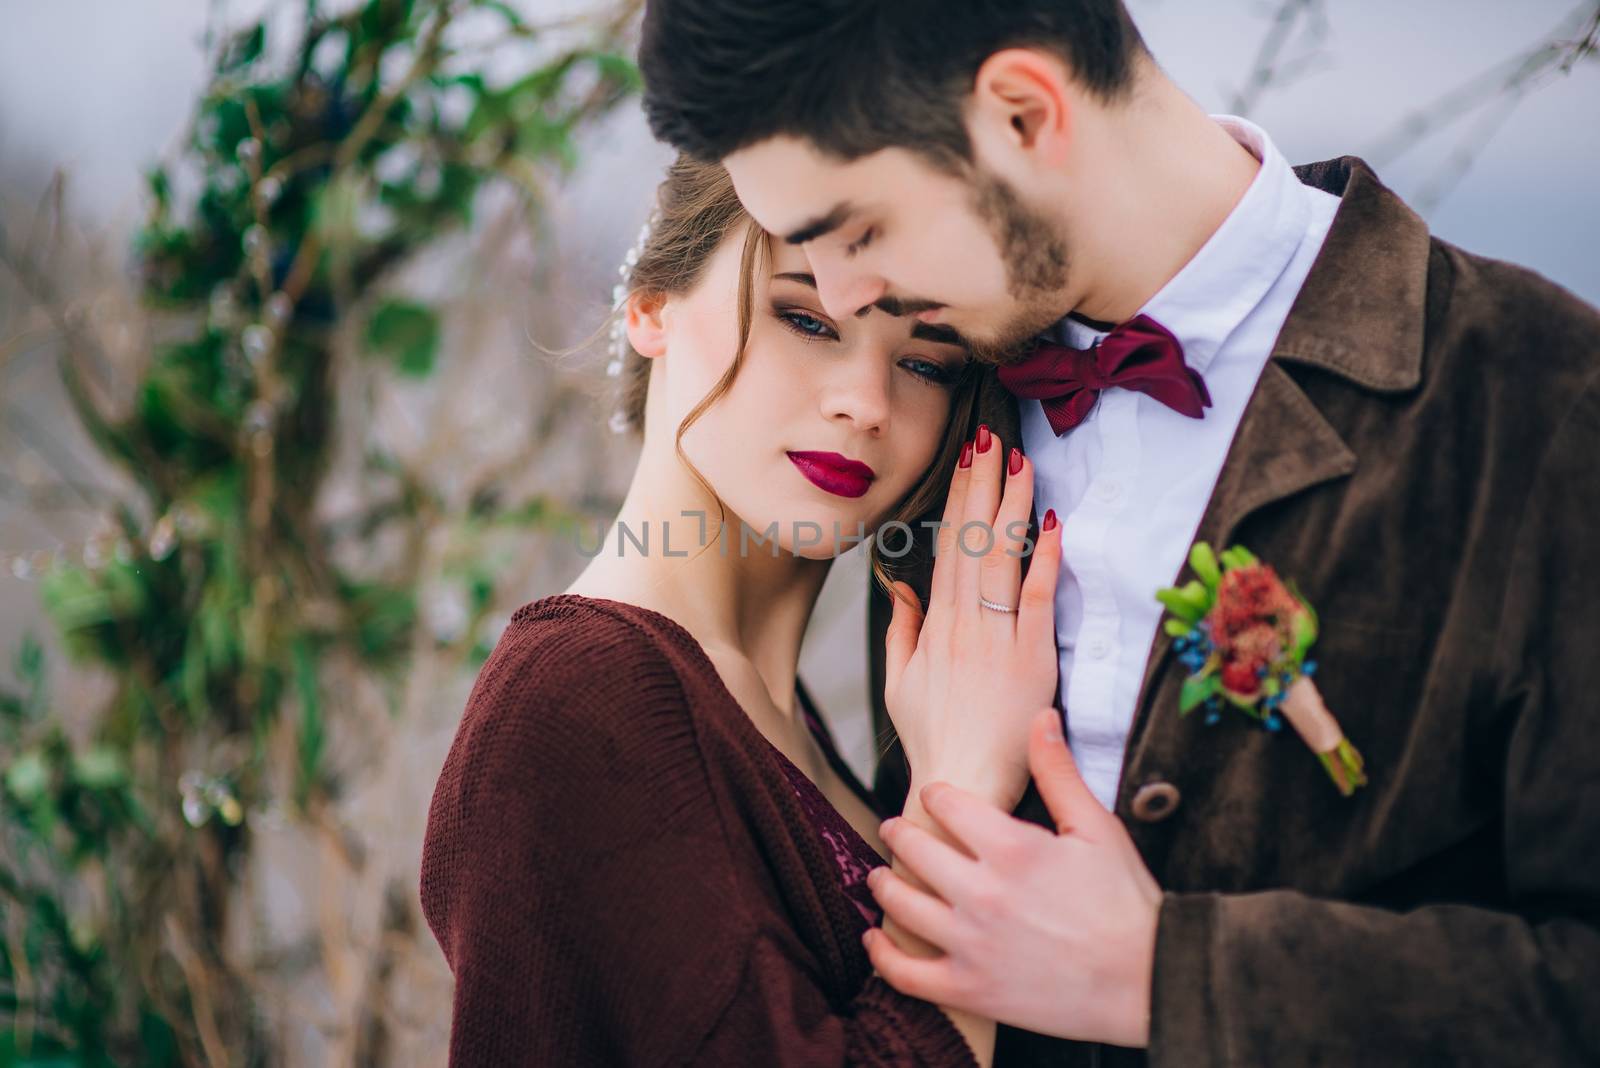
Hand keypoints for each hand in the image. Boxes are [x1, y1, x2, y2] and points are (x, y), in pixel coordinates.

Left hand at [864, 710, 1162, 1047]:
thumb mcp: (1097, 827)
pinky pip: (906, 973)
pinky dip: (882, 955)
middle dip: (900, 832)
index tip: (935, 796)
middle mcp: (983, 893)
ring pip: (901, 905)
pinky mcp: (970, 989)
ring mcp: (972, 944)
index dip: (936, 795)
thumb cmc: (1127, 902)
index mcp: (1012, 847)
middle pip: (915, 849)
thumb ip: (1058, 772)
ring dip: (882, 885)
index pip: (947, 804)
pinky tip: (874, 940)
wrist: (1150, 979)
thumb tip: (1040, 718)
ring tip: (878, 877)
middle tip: (894, 828)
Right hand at [883, 426, 1061, 811]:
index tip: (967, 457)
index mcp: (933, 624)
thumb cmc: (932, 739)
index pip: (946, 544)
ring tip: (1018, 459)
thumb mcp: (898, 682)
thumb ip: (901, 629)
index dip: (958, 497)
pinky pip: (1036, 598)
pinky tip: (1052, 522)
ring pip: (1001, 556)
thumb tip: (900, 584)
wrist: (960, 782)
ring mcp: (997, 637)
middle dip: (982, 482)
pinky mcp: (1031, 658)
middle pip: (971, 538)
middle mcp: (963, 622)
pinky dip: (1045, 557)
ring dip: (1011, 504)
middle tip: (990, 435)